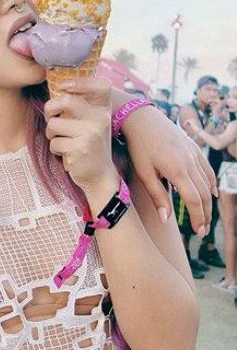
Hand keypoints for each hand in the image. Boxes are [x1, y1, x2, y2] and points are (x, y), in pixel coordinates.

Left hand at [44, 77, 115, 190]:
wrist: (100, 175)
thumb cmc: (89, 143)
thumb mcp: (91, 122)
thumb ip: (80, 105)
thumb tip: (57, 86)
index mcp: (103, 109)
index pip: (101, 85)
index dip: (81, 81)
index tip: (63, 86)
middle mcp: (100, 118)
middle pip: (64, 100)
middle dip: (50, 109)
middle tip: (51, 117)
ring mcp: (91, 133)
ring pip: (53, 124)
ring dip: (52, 134)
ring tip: (63, 141)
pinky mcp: (80, 148)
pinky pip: (54, 142)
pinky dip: (55, 149)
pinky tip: (67, 153)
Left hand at [118, 102, 215, 234]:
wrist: (140, 118)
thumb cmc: (138, 146)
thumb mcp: (143, 172)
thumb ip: (157, 195)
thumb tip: (166, 219)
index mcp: (177, 170)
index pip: (194, 201)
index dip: (197, 218)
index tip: (197, 231)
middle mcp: (190, 162)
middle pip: (204, 194)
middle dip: (204, 214)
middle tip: (201, 229)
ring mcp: (194, 153)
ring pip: (208, 182)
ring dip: (208, 201)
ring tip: (204, 215)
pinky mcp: (193, 146)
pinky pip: (207, 168)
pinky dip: (211, 182)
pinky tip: (211, 192)